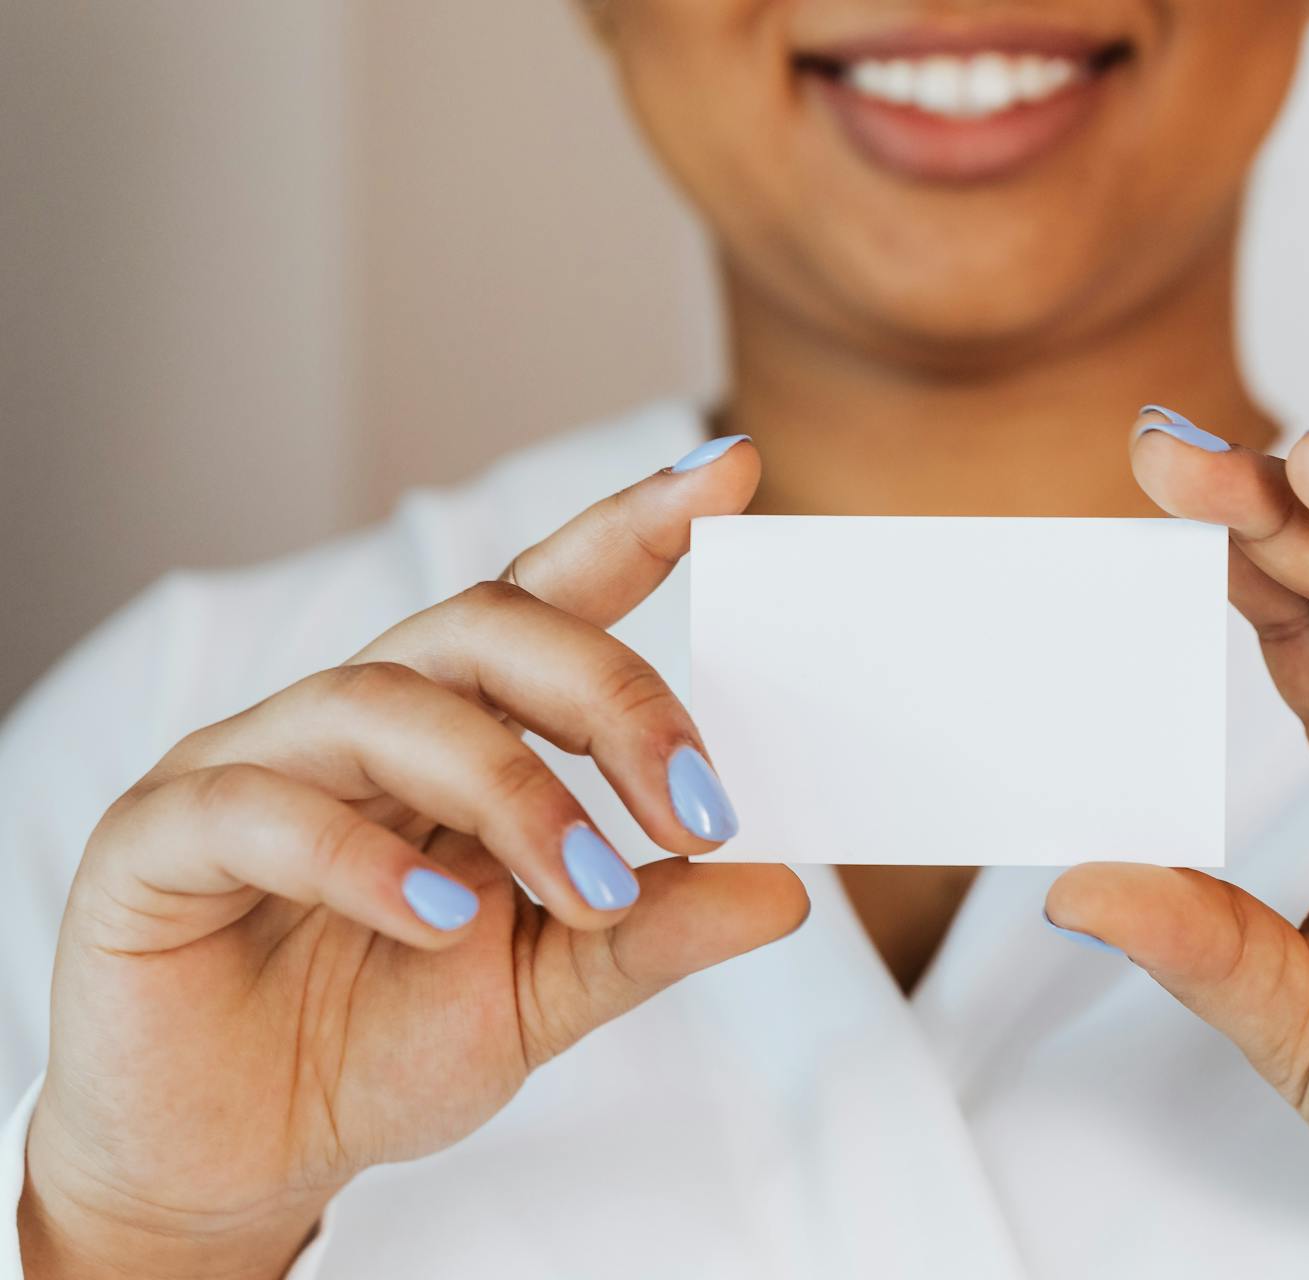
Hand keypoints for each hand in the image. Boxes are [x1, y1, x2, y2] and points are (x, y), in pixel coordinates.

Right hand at [20, 439, 807, 1279]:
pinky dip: (363, 859)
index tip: (733, 473)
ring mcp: (253, 764)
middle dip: (611, 698)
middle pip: (485, 627)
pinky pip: (259, 808)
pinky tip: (442, 922)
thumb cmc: (387, 1042)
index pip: (552, 597)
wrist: (238, 1162)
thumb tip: (784, 887)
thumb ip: (653, 932)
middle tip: (700, 809)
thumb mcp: (548, 987)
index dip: (635, 525)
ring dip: (509, 791)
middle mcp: (364, 720)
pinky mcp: (159, 841)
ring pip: (383, 703)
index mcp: (463, 731)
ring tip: (588, 888)